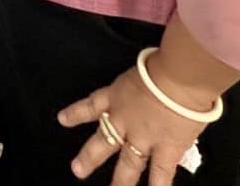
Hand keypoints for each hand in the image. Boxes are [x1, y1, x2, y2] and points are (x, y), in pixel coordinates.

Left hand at [57, 64, 208, 184]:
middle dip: (89, 157)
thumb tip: (158, 85)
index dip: (77, 113)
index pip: (93, 105)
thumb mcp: (143, 70)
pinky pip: (160, 173)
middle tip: (77, 170)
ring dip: (120, 181)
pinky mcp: (165, 150)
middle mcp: (125, 120)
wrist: (178, 78)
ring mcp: (143, 138)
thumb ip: (143, 83)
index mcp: (117, 95)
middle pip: (103, 140)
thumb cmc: (163, 65)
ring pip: (128, 164)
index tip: (62, 119)